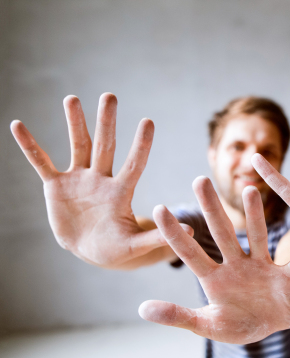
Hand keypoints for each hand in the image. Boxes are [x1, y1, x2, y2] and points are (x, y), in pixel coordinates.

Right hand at [10, 93, 176, 267]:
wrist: (90, 250)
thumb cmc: (116, 248)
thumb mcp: (136, 246)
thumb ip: (158, 236)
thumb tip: (192, 230)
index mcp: (121, 192)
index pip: (134, 164)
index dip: (141, 145)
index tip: (148, 121)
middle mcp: (101, 179)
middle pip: (105, 146)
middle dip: (106, 122)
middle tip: (110, 95)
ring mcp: (78, 180)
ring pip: (77, 146)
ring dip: (74, 123)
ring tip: (72, 98)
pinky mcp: (56, 187)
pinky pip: (42, 163)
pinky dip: (30, 146)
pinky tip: (18, 125)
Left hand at [139, 177, 289, 343]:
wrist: (273, 328)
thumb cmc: (238, 323)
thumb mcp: (207, 325)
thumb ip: (178, 316)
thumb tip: (141, 308)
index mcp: (214, 278)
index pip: (190, 253)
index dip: (175, 234)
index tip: (159, 208)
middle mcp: (237, 265)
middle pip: (222, 233)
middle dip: (211, 208)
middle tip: (199, 179)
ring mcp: (262, 267)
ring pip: (257, 237)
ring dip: (255, 216)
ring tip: (250, 190)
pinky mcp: (286, 277)